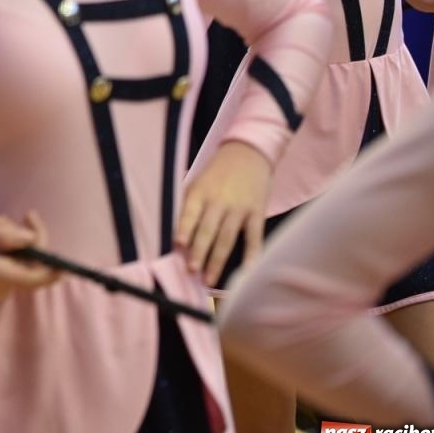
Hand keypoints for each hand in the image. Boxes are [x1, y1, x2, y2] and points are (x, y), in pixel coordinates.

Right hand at [0, 211, 59, 298]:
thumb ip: (4, 236)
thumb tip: (32, 238)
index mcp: (1, 276)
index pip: (39, 277)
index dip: (54, 264)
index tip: (55, 244)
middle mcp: (5, 286)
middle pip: (31, 263)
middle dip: (22, 237)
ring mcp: (2, 287)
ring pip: (21, 260)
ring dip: (11, 239)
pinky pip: (12, 263)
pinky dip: (6, 247)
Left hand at [178, 140, 270, 285]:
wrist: (248, 153)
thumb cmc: (217, 172)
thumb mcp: (196, 181)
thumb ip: (188, 204)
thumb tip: (176, 233)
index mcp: (200, 192)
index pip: (190, 214)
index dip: (184, 230)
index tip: (178, 246)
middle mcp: (219, 201)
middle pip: (208, 231)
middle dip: (199, 252)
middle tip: (192, 271)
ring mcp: (239, 208)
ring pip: (226, 238)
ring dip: (217, 260)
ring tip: (210, 279)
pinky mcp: (257, 213)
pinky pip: (254, 238)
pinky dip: (251, 256)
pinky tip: (246, 272)